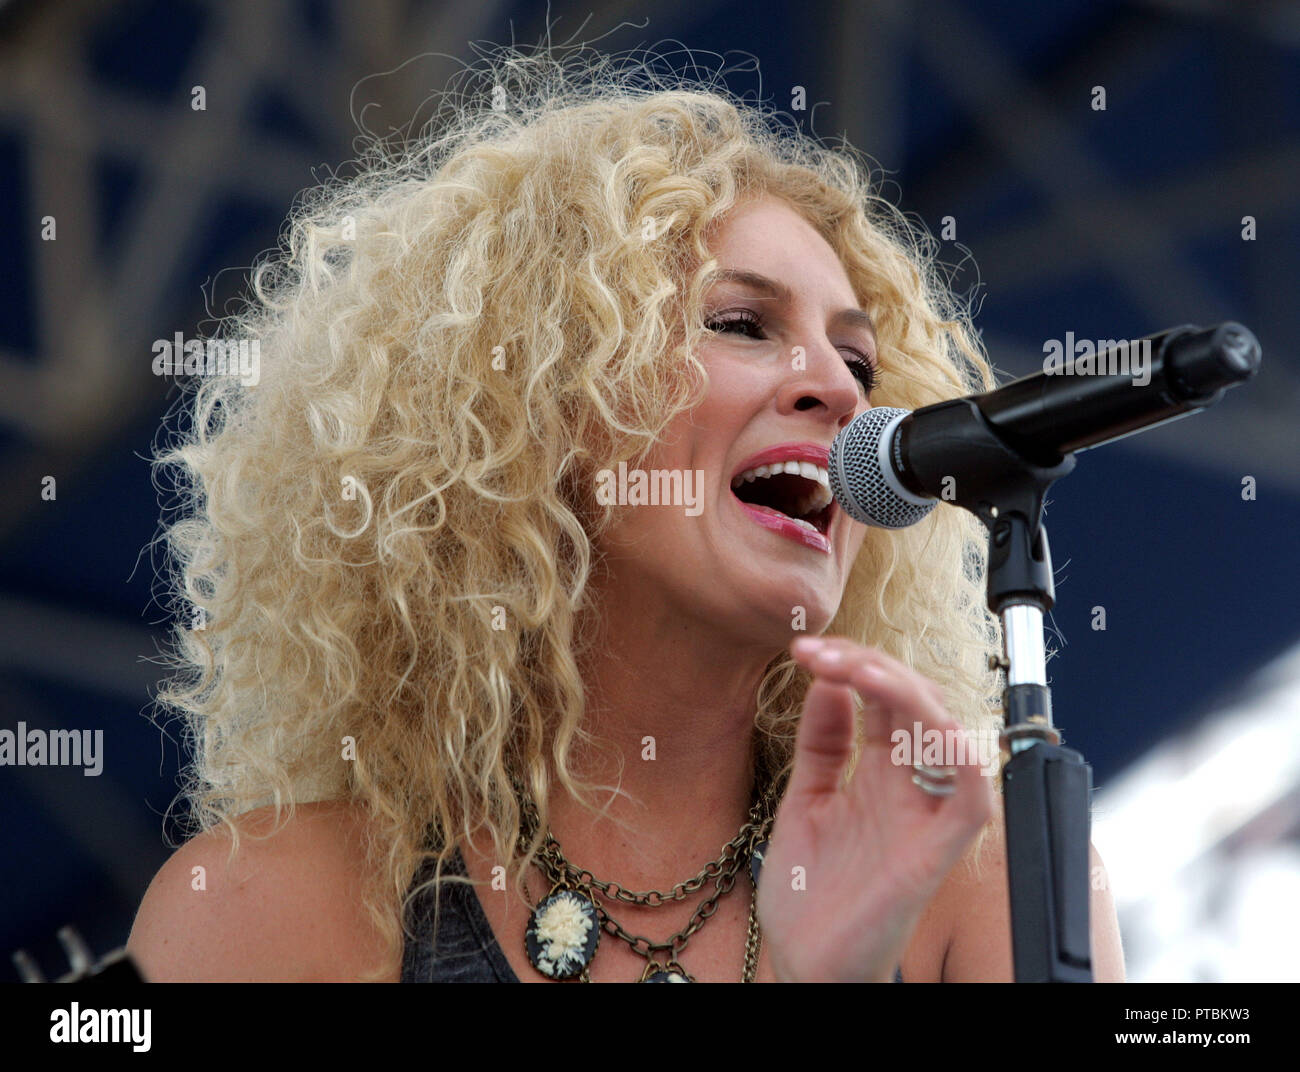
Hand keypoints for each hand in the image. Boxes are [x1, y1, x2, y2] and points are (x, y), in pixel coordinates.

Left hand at [757, 636, 994, 982]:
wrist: (804, 963)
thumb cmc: (809, 893)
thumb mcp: (805, 800)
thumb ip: (822, 744)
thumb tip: (827, 682)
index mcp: (877, 774)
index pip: (884, 698)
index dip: (852, 664)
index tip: (804, 650)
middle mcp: (907, 789)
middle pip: (915, 704)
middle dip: (871, 665)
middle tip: (820, 652)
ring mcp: (923, 818)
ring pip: (945, 735)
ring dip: (907, 692)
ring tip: (856, 669)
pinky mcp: (934, 854)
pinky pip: (970, 800)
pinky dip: (960, 757)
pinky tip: (922, 723)